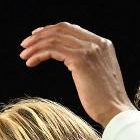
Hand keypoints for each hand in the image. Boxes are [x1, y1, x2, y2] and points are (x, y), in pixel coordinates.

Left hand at [20, 22, 134, 126]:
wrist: (115, 111)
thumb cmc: (105, 100)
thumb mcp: (97, 73)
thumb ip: (86, 61)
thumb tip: (67, 58)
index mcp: (102, 43)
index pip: (72, 29)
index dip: (51, 30)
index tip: (37, 37)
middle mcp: (97, 42)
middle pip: (61, 29)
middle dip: (40, 35)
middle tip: (25, 44)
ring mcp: (89, 49)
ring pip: (55, 39)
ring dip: (36, 46)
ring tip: (24, 55)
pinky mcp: (81, 59)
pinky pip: (53, 50)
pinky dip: (39, 54)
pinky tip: (31, 62)